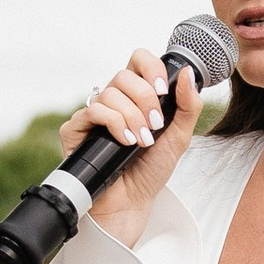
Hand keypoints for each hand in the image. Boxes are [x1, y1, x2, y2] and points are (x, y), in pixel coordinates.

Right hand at [56, 46, 195, 249]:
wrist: (131, 202)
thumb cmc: (151, 171)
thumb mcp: (180, 137)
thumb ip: (188, 105)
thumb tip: (187, 73)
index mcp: (136, 95)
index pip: (138, 60)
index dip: (150, 67)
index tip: (163, 89)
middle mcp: (113, 100)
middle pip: (124, 75)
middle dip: (145, 99)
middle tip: (154, 125)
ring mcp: (93, 114)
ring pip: (110, 94)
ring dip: (132, 117)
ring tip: (141, 141)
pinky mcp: (75, 130)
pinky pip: (93, 110)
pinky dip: (114, 123)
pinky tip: (124, 142)